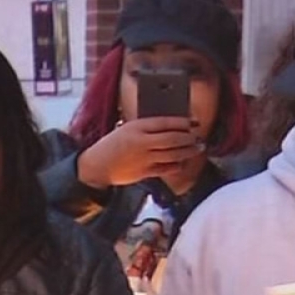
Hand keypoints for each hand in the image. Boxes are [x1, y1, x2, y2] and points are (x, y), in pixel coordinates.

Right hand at [76, 116, 201, 189]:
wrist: (97, 166)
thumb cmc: (112, 145)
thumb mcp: (126, 129)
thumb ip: (146, 127)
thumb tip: (171, 127)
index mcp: (136, 127)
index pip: (165, 122)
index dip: (182, 122)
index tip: (193, 122)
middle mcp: (141, 142)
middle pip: (173, 139)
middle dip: (189, 138)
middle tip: (198, 137)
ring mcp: (144, 159)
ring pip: (173, 154)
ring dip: (188, 151)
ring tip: (197, 148)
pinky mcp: (144, 172)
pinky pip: (166, 169)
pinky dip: (176, 165)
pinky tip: (182, 162)